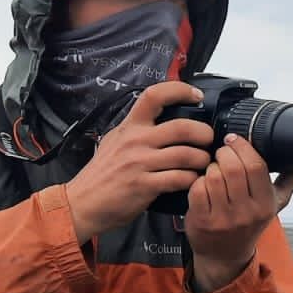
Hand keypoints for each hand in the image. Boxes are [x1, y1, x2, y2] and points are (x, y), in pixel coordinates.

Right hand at [65, 81, 214, 242]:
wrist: (83, 203)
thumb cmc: (102, 174)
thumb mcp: (115, 141)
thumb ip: (137, 130)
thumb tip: (162, 118)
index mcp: (130, 126)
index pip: (155, 95)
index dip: (180, 90)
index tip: (196, 95)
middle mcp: (136, 140)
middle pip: (182, 126)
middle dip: (204, 132)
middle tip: (209, 139)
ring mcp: (140, 163)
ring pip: (187, 154)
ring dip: (202, 159)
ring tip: (204, 163)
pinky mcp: (145, 185)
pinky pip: (180, 178)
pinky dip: (192, 180)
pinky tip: (192, 181)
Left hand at [184, 135, 292, 290]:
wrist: (225, 256)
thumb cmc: (249, 225)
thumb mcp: (274, 205)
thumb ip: (288, 181)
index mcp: (266, 205)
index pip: (257, 166)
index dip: (242, 147)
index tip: (234, 140)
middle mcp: (247, 213)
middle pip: (234, 168)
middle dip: (224, 153)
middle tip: (222, 152)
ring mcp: (224, 218)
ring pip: (214, 176)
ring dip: (211, 167)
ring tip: (214, 169)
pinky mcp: (203, 221)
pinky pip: (198, 189)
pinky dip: (197, 181)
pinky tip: (203, 183)